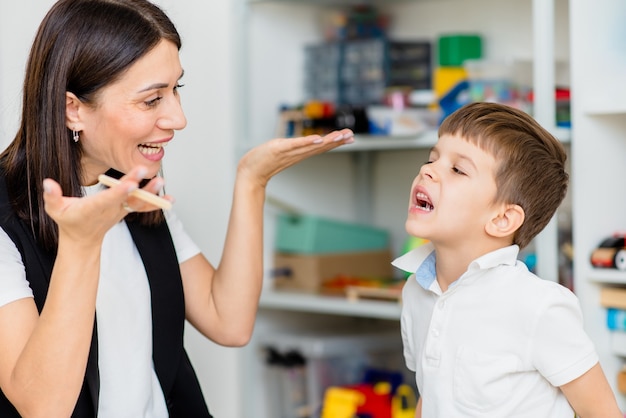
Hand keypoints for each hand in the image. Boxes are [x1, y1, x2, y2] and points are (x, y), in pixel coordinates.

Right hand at [42, 166, 170, 244]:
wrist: (83, 240)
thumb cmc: (68, 221)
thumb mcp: (55, 209)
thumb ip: (52, 196)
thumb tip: (47, 182)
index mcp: (94, 207)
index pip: (108, 198)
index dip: (120, 191)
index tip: (131, 183)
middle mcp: (110, 209)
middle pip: (126, 196)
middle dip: (136, 185)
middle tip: (147, 171)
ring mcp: (120, 211)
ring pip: (138, 202)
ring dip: (150, 193)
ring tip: (161, 182)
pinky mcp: (127, 210)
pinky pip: (143, 207)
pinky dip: (156, 203)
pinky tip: (170, 199)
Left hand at [237, 129, 353, 187]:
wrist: (249, 173)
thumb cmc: (263, 162)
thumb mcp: (282, 151)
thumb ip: (293, 148)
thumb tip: (301, 144)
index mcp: (299, 152)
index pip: (320, 145)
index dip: (335, 141)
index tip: (350, 136)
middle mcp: (298, 153)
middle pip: (321, 146)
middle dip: (336, 141)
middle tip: (351, 135)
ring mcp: (290, 152)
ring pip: (312, 146)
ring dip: (327, 141)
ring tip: (340, 136)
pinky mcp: (280, 150)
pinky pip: (296, 145)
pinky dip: (307, 142)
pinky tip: (318, 139)